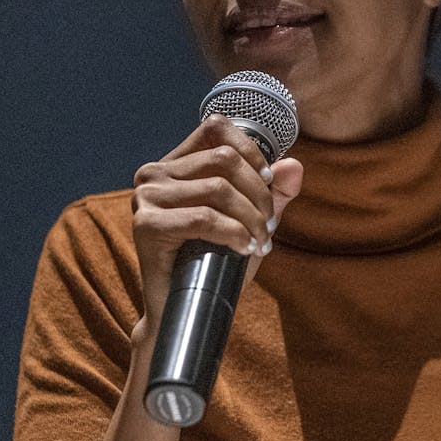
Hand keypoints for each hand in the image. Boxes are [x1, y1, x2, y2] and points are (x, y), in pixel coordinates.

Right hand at [129, 114, 302, 338]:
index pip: (215, 128)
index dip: (250, 150)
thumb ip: (273, 193)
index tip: (268, 182)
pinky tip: (244, 249)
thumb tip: (294, 166)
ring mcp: (146, 198)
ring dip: (251, 218)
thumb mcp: (250, 221)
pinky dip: (233, 233)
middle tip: (268, 226)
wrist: (186, 312)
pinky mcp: (146, 225)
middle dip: (258, 193)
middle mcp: (154, 174)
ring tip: (259, 241)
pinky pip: (204, 217)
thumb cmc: (216, 264)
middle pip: (223, 159)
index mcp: (175, 165)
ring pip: (218, 188)